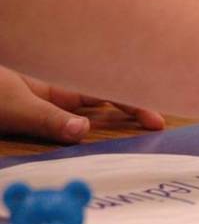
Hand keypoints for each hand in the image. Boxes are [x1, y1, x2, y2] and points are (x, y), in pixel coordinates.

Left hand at [0, 66, 164, 142]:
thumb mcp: (9, 104)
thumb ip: (46, 118)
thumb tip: (84, 130)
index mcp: (57, 78)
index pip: (106, 86)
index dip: (134, 100)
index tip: (156, 120)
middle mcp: (56, 89)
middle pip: (104, 95)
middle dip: (131, 107)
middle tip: (158, 126)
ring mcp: (46, 103)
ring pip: (88, 111)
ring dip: (110, 123)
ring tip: (139, 134)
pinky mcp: (34, 116)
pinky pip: (67, 125)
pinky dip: (83, 134)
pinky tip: (95, 145)